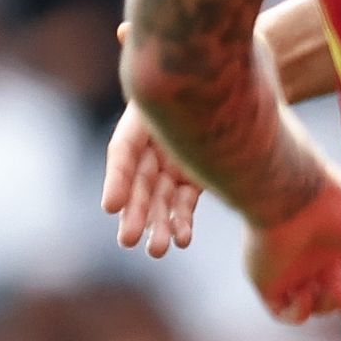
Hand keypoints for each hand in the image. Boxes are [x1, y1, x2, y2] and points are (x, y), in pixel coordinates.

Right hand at [102, 106, 207, 258]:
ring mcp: (171, 167)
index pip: (122, 154)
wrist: (228, 91)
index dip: (117, 180)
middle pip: (140, 186)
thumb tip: (149, 146)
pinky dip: (183, 222)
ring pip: (162, 201)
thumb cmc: (197, 92)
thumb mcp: (178, 98)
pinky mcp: (193, 179)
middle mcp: (150, 151)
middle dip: (136, 213)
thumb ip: (166, 111)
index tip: (111, 207)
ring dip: (160, 225)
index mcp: (138, 126)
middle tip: (128, 241)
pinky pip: (184, 204)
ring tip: (159, 249)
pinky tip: (183, 239)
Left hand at [245, 168, 340, 324]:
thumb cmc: (339, 203)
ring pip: (312, 305)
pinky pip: (282, 312)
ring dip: (324, 305)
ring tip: (324, 288)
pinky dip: (298, 312)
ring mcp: (292, 271)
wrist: (294, 197)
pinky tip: (306, 293)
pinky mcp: (268, 283)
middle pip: (335, 292)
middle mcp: (317, 257)